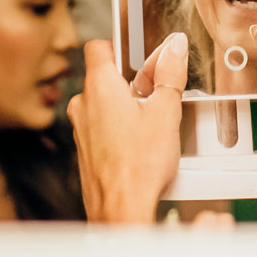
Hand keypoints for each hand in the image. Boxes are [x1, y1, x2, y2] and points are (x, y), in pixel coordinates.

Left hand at [68, 32, 187, 222]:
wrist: (121, 209)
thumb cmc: (139, 166)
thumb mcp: (166, 112)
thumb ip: (170, 73)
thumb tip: (175, 47)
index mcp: (100, 87)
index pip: (99, 47)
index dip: (120, 47)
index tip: (138, 57)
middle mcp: (84, 104)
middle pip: (104, 77)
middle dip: (130, 83)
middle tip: (154, 97)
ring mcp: (81, 129)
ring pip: (102, 104)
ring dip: (124, 108)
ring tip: (149, 125)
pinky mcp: (85, 150)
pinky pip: (100, 127)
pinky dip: (117, 129)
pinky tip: (138, 145)